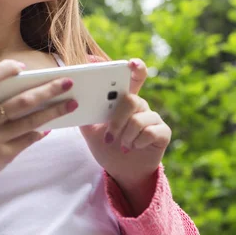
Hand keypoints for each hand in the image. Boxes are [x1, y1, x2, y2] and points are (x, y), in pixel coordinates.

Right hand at [0, 59, 77, 185]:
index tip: (24, 69)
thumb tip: (32, 87)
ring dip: (55, 111)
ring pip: (31, 121)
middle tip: (68, 82)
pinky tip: (53, 125)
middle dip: (48, 90)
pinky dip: (42, 131)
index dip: (6, 69)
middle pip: (21, 100)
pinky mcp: (3, 154)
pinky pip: (29, 139)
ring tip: (72, 104)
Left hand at [80, 58, 170, 190]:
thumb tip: (73, 101)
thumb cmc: (108, 147)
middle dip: (117, 120)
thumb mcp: (91, 131)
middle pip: (132, 99)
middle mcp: (140, 105)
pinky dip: (137, 142)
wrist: (122, 171)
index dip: (135, 67)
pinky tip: (134, 147)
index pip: (133, 77)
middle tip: (109, 136)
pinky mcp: (162, 132)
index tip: (130, 63)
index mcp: (124, 100)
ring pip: (138, 119)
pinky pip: (150, 132)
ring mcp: (153, 118)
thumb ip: (85, 114)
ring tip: (121, 145)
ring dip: (124, 136)